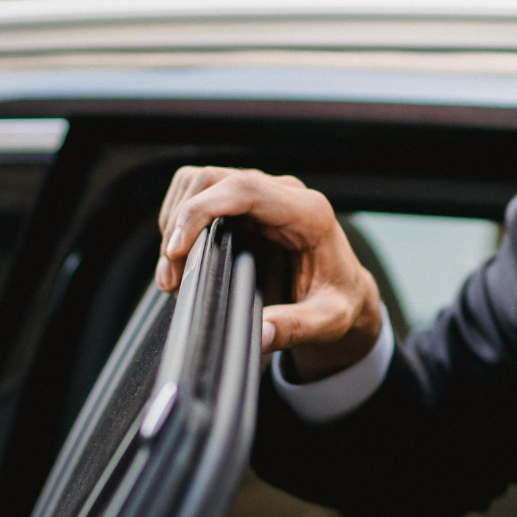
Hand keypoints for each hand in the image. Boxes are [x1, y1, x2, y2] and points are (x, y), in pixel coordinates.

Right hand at [157, 166, 384, 379]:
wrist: (345, 292)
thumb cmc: (340, 301)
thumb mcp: (328, 321)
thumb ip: (296, 327)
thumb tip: (258, 335)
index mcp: (308, 213)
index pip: (245, 189)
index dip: (201, 211)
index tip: (176, 250)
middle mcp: (285, 194)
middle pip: (213, 180)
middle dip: (180, 223)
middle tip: (172, 278)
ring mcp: (263, 194)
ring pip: (200, 183)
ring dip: (175, 222)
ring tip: (173, 272)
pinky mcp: (246, 204)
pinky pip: (202, 195)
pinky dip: (181, 222)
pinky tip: (183, 258)